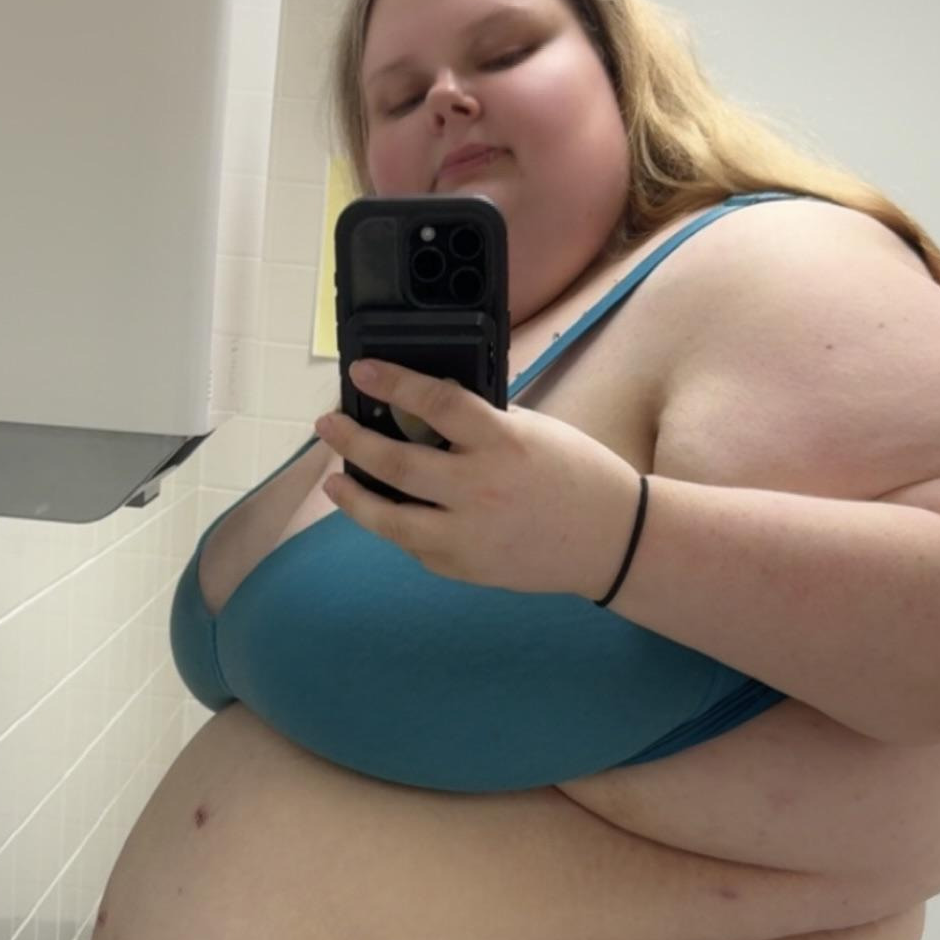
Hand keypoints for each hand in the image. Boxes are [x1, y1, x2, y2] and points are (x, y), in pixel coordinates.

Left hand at [312, 359, 642, 599]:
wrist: (612, 540)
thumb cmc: (576, 476)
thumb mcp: (533, 431)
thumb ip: (481, 424)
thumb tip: (425, 413)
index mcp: (501, 442)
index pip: (434, 403)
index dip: (392, 383)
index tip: (361, 371)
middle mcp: (479, 489)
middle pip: (396, 462)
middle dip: (352, 442)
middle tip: (328, 426)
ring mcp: (468, 534)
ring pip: (390, 519)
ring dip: (354, 498)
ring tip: (334, 482)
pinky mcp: (466, 568)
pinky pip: (416, 546)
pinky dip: (397, 528)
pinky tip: (384, 513)